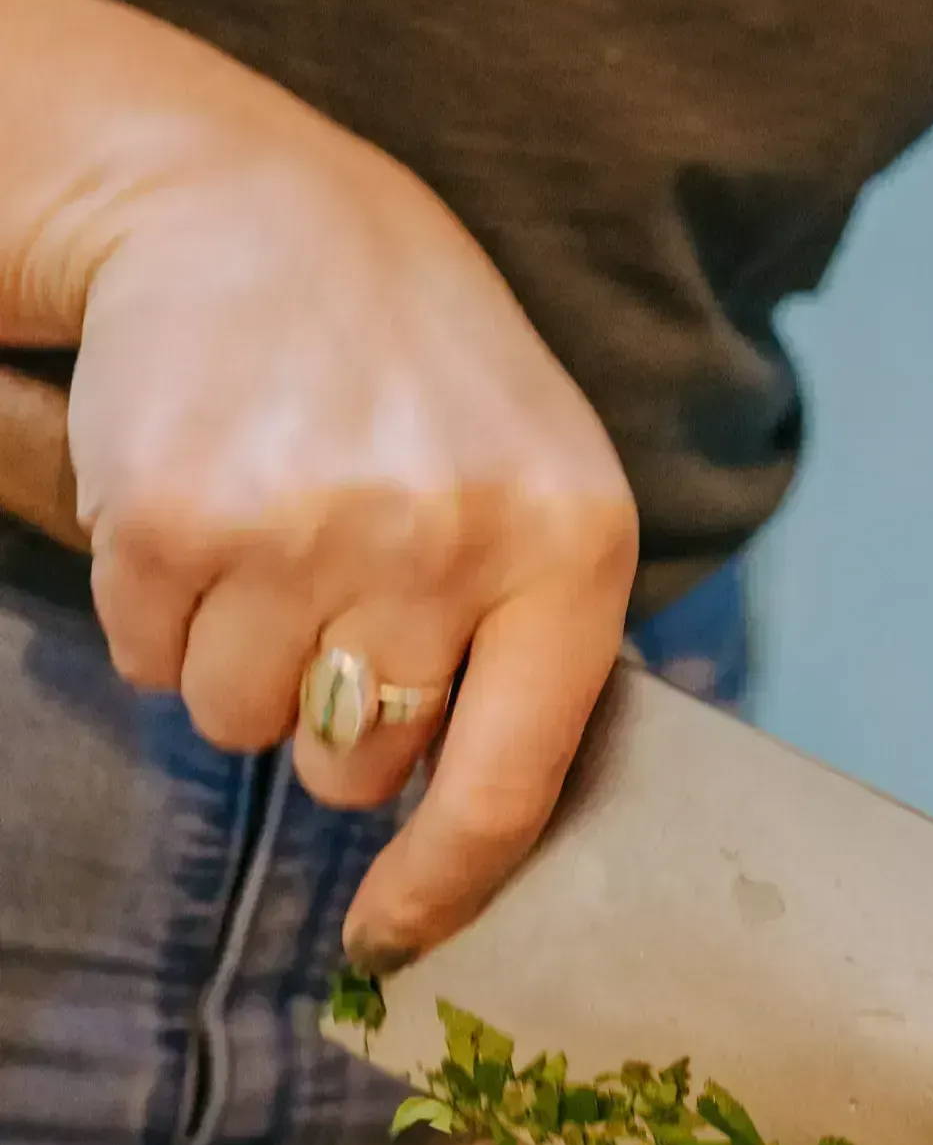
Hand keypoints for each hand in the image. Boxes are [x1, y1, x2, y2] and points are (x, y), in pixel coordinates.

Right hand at [65, 108, 636, 970]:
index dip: (442, 887)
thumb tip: (479, 832)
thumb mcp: (534, 473)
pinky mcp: (178, 519)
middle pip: (355, 770)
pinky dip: (157, 605)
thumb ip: (530, 637)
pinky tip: (202, 497)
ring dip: (238, 651)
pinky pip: (148, 659)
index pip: (509, 782)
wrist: (253, 205)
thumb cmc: (410, 367)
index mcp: (572, 540)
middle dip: (334, 709)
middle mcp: (453, 540)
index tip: (390, 939)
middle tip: (333, 580)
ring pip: (243, 724)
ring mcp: (312, 529)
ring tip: (271, 520)